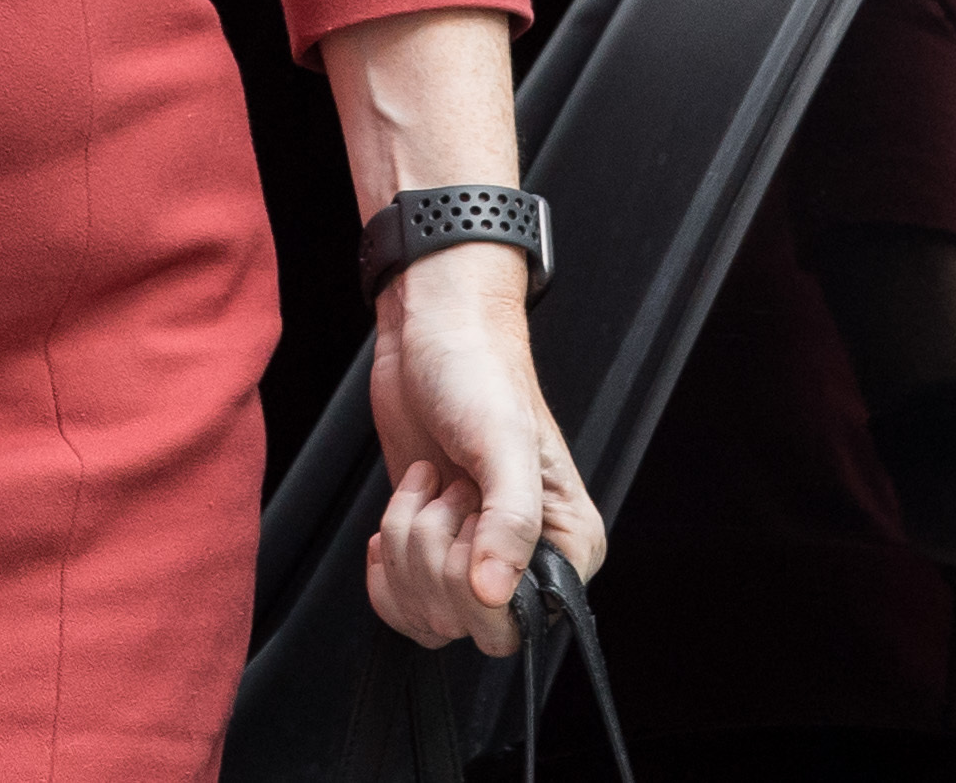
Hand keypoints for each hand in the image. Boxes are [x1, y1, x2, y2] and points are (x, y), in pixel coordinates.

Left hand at [364, 244, 606, 655]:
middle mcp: (528, 561)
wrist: (432, 332)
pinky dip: (385, 566)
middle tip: (449, 491)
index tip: (470, 515)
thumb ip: (510, 522)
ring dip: (407, 547)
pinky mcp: (431, 546)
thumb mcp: (504, 441)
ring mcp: (476, 556)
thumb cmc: (480, 372)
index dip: (475, 581)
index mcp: (570, 545)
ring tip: (428, 485)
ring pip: (429, 614)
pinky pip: (402, 602)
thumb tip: (496, 596)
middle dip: (435, 558)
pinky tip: (396, 516)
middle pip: (467, 624)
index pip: (519, 623)